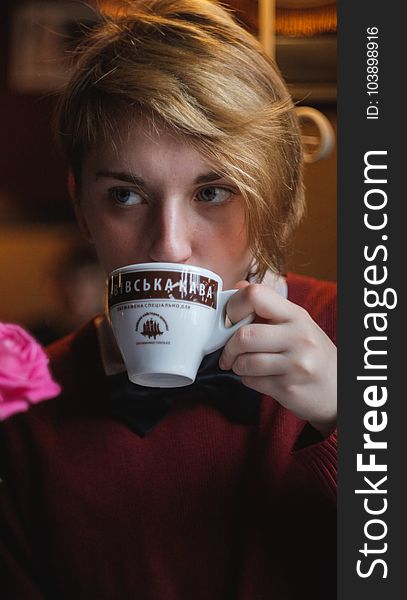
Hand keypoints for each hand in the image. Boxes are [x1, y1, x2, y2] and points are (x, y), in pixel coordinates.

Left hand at [219, 282, 336, 436]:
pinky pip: (251, 381)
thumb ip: (267, 306)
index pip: (255, 295)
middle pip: (244, 334)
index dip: (233, 306)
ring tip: (244, 365)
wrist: (337, 390)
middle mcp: (298, 337)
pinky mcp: (288, 388)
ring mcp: (295, 364)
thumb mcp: (296, 323)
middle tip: (230, 352)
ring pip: (245, 362)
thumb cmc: (311, 353)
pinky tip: (259, 377)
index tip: (230, 320)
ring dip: (237, 365)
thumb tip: (238, 286)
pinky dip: (247, 380)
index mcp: (296, 315)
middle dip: (229, 347)